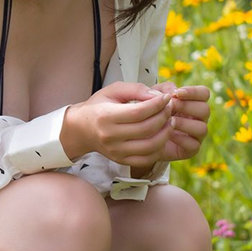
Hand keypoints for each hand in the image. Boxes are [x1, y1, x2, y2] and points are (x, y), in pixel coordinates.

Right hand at [60, 81, 176, 163]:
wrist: (81, 129)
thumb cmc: (99, 106)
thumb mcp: (112, 90)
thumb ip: (135, 89)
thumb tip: (157, 96)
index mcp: (106, 117)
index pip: (139, 112)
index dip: (157, 104)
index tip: (166, 97)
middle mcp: (110, 137)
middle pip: (146, 129)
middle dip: (164, 116)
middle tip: (170, 107)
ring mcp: (116, 152)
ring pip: (150, 146)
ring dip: (166, 133)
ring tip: (170, 121)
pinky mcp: (122, 161)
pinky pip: (147, 159)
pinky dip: (159, 148)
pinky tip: (162, 136)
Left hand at [155, 82, 209, 162]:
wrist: (142, 136)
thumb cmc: (150, 112)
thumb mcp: (154, 96)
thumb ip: (164, 90)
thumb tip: (173, 92)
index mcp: (194, 102)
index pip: (204, 93)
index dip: (194, 92)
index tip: (177, 93)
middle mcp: (198, 118)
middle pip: (205, 109)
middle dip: (187, 106)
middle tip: (170, 106)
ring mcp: (196, 135)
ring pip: (202, 128)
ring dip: (184, 123)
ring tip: (169, 121)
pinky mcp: (191, 150)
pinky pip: (194, 145)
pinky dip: (181, 139)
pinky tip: (167, 134)